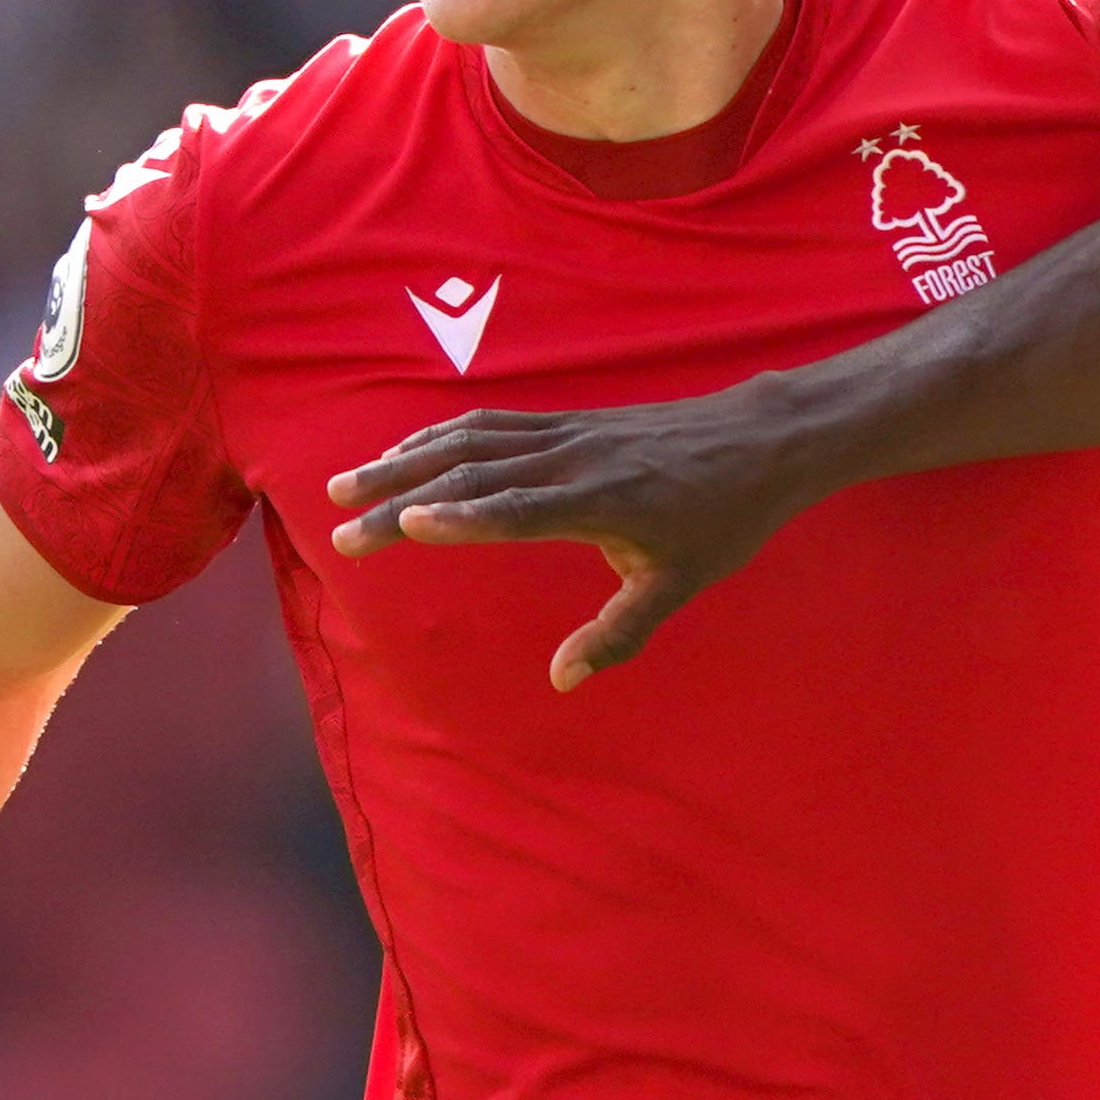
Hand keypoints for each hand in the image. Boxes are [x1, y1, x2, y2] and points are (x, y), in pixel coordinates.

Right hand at [327, 382, 822, 689]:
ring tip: (348, 485)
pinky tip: (407, 454)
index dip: (462, 519)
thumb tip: (564, 679)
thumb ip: (620, 631)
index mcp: (599, 500)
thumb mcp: (680, 582)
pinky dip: (440, 437)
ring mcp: (566, 433)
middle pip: (473, 475)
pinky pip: (492, 424)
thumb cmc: (723, 516)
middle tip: (339, 529)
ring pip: (471, 441)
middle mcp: (572, 459)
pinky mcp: (567, 420)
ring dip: (405, 462)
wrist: (760, 438)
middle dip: (400, 499)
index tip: (405, 528)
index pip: (518, 509)